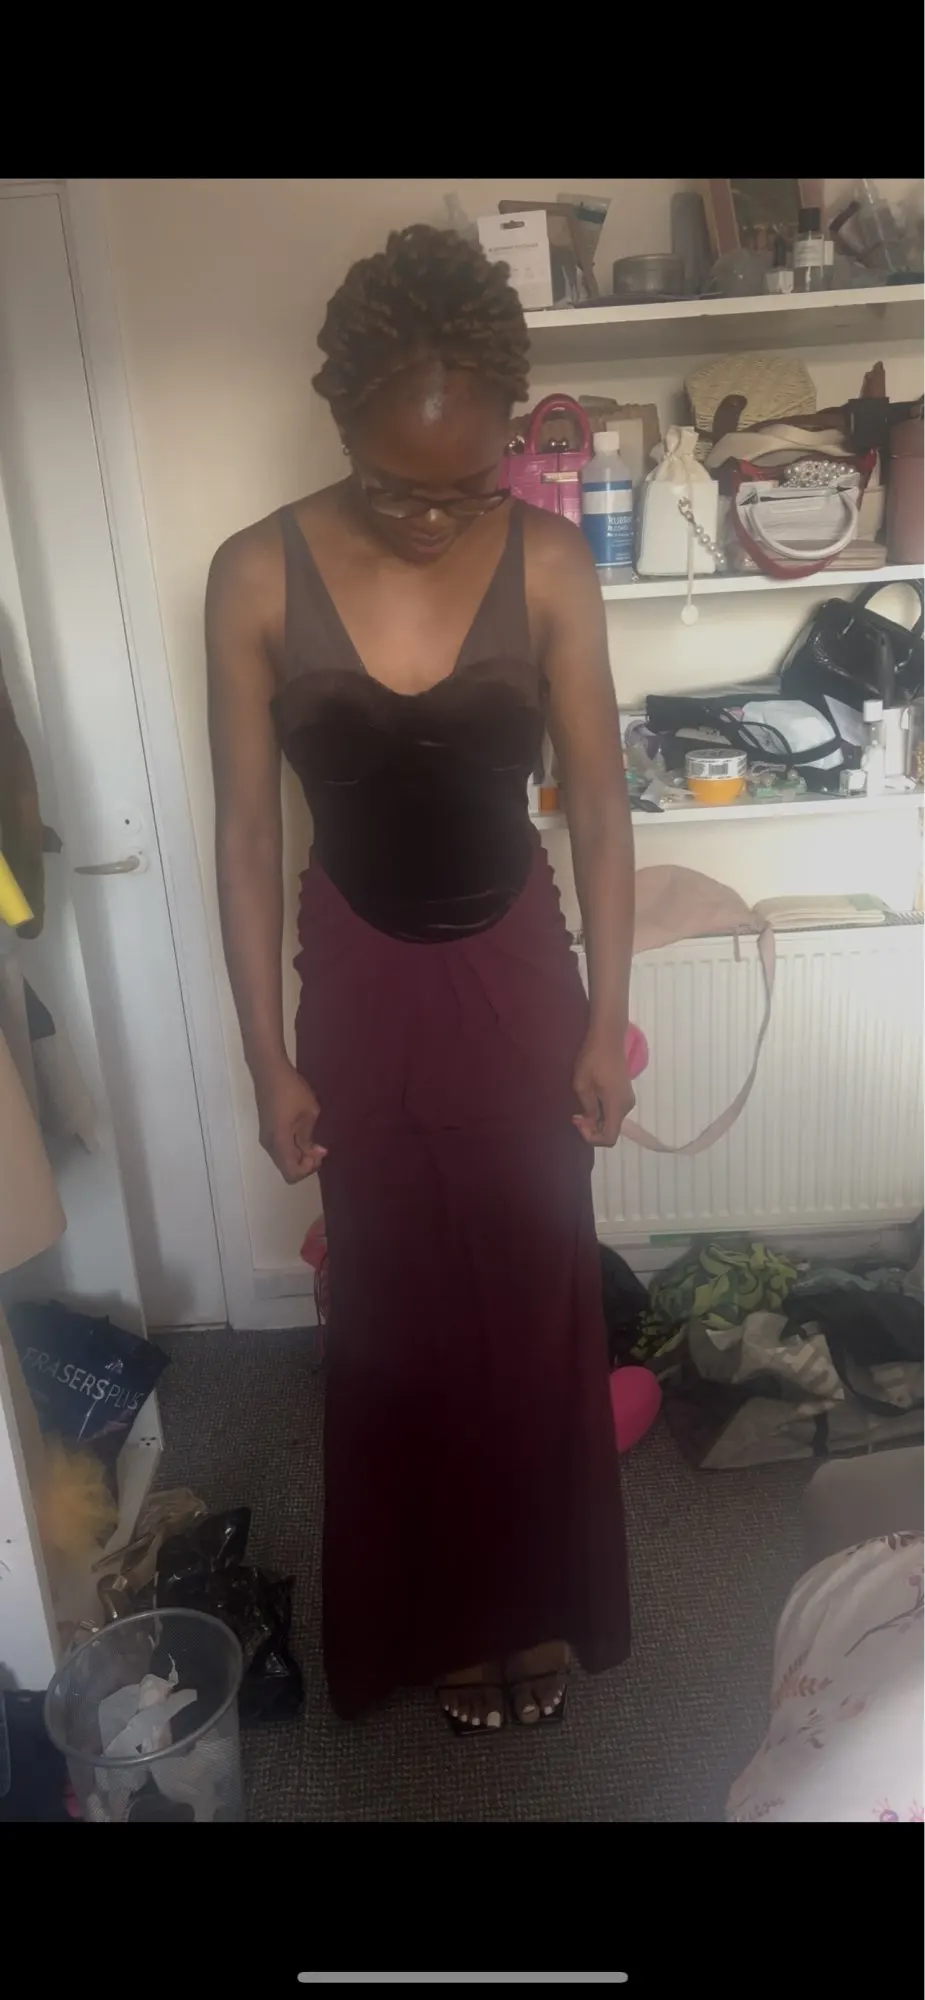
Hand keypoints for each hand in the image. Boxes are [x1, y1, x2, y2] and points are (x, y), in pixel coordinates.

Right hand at [256, 1062, 326, 1182]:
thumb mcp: (309, 1113)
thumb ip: (309, 1138)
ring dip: (299, 1157)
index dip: (309, 1169)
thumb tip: (314, 1154)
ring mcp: (266, 1139)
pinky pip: (280, 1150)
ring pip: (283, 1161)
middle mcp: (269, 1145)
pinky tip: (303, 1134)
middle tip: (319, 1148)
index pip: (292, 1173)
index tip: (319, 1151)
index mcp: (279, 1142)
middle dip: (305, 1164)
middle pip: (287, 1170)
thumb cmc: (292, 1089)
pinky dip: (293, 1149)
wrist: (269, 1070)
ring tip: (313, 1140)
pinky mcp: (267, 1131)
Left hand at [572, 1031, 634, 1147]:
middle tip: (576, 1116)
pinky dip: (602, 1113)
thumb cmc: (592, 1058)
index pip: (610, 1137)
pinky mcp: (625, 1094)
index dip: (592, 1137)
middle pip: (612, 1130)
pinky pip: (614, 1111)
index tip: (579, 1122)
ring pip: (612, 1121)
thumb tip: (590, 1121)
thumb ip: (587, 1107)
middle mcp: (626, 1106)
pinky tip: (590, 1101)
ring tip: (580, 1108)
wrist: (608, 1037)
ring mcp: (628, 1099)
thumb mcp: (582, 1084)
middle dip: (592, 1129)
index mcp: (616, 1105)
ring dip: (596, 1121)